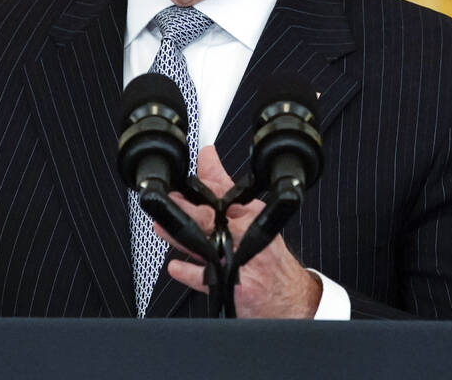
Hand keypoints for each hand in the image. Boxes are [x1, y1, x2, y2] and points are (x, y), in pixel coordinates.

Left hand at [158, 145, 321, 317]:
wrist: (288, 296)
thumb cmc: (267, 255)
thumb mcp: (253, 215)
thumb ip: (223, 186)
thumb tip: (206, 155)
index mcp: (249, 215)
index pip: (220, 192)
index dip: (198, 183)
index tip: (180, 179)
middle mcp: (244, 236)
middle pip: (210, 218)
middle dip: (186, 208)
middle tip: (169, 201)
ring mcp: (238, 261)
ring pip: (204, 246)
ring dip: (180, 236)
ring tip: (163, 227)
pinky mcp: (233, 286)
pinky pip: (205, 279)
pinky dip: (188, 272)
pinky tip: (175, 266)